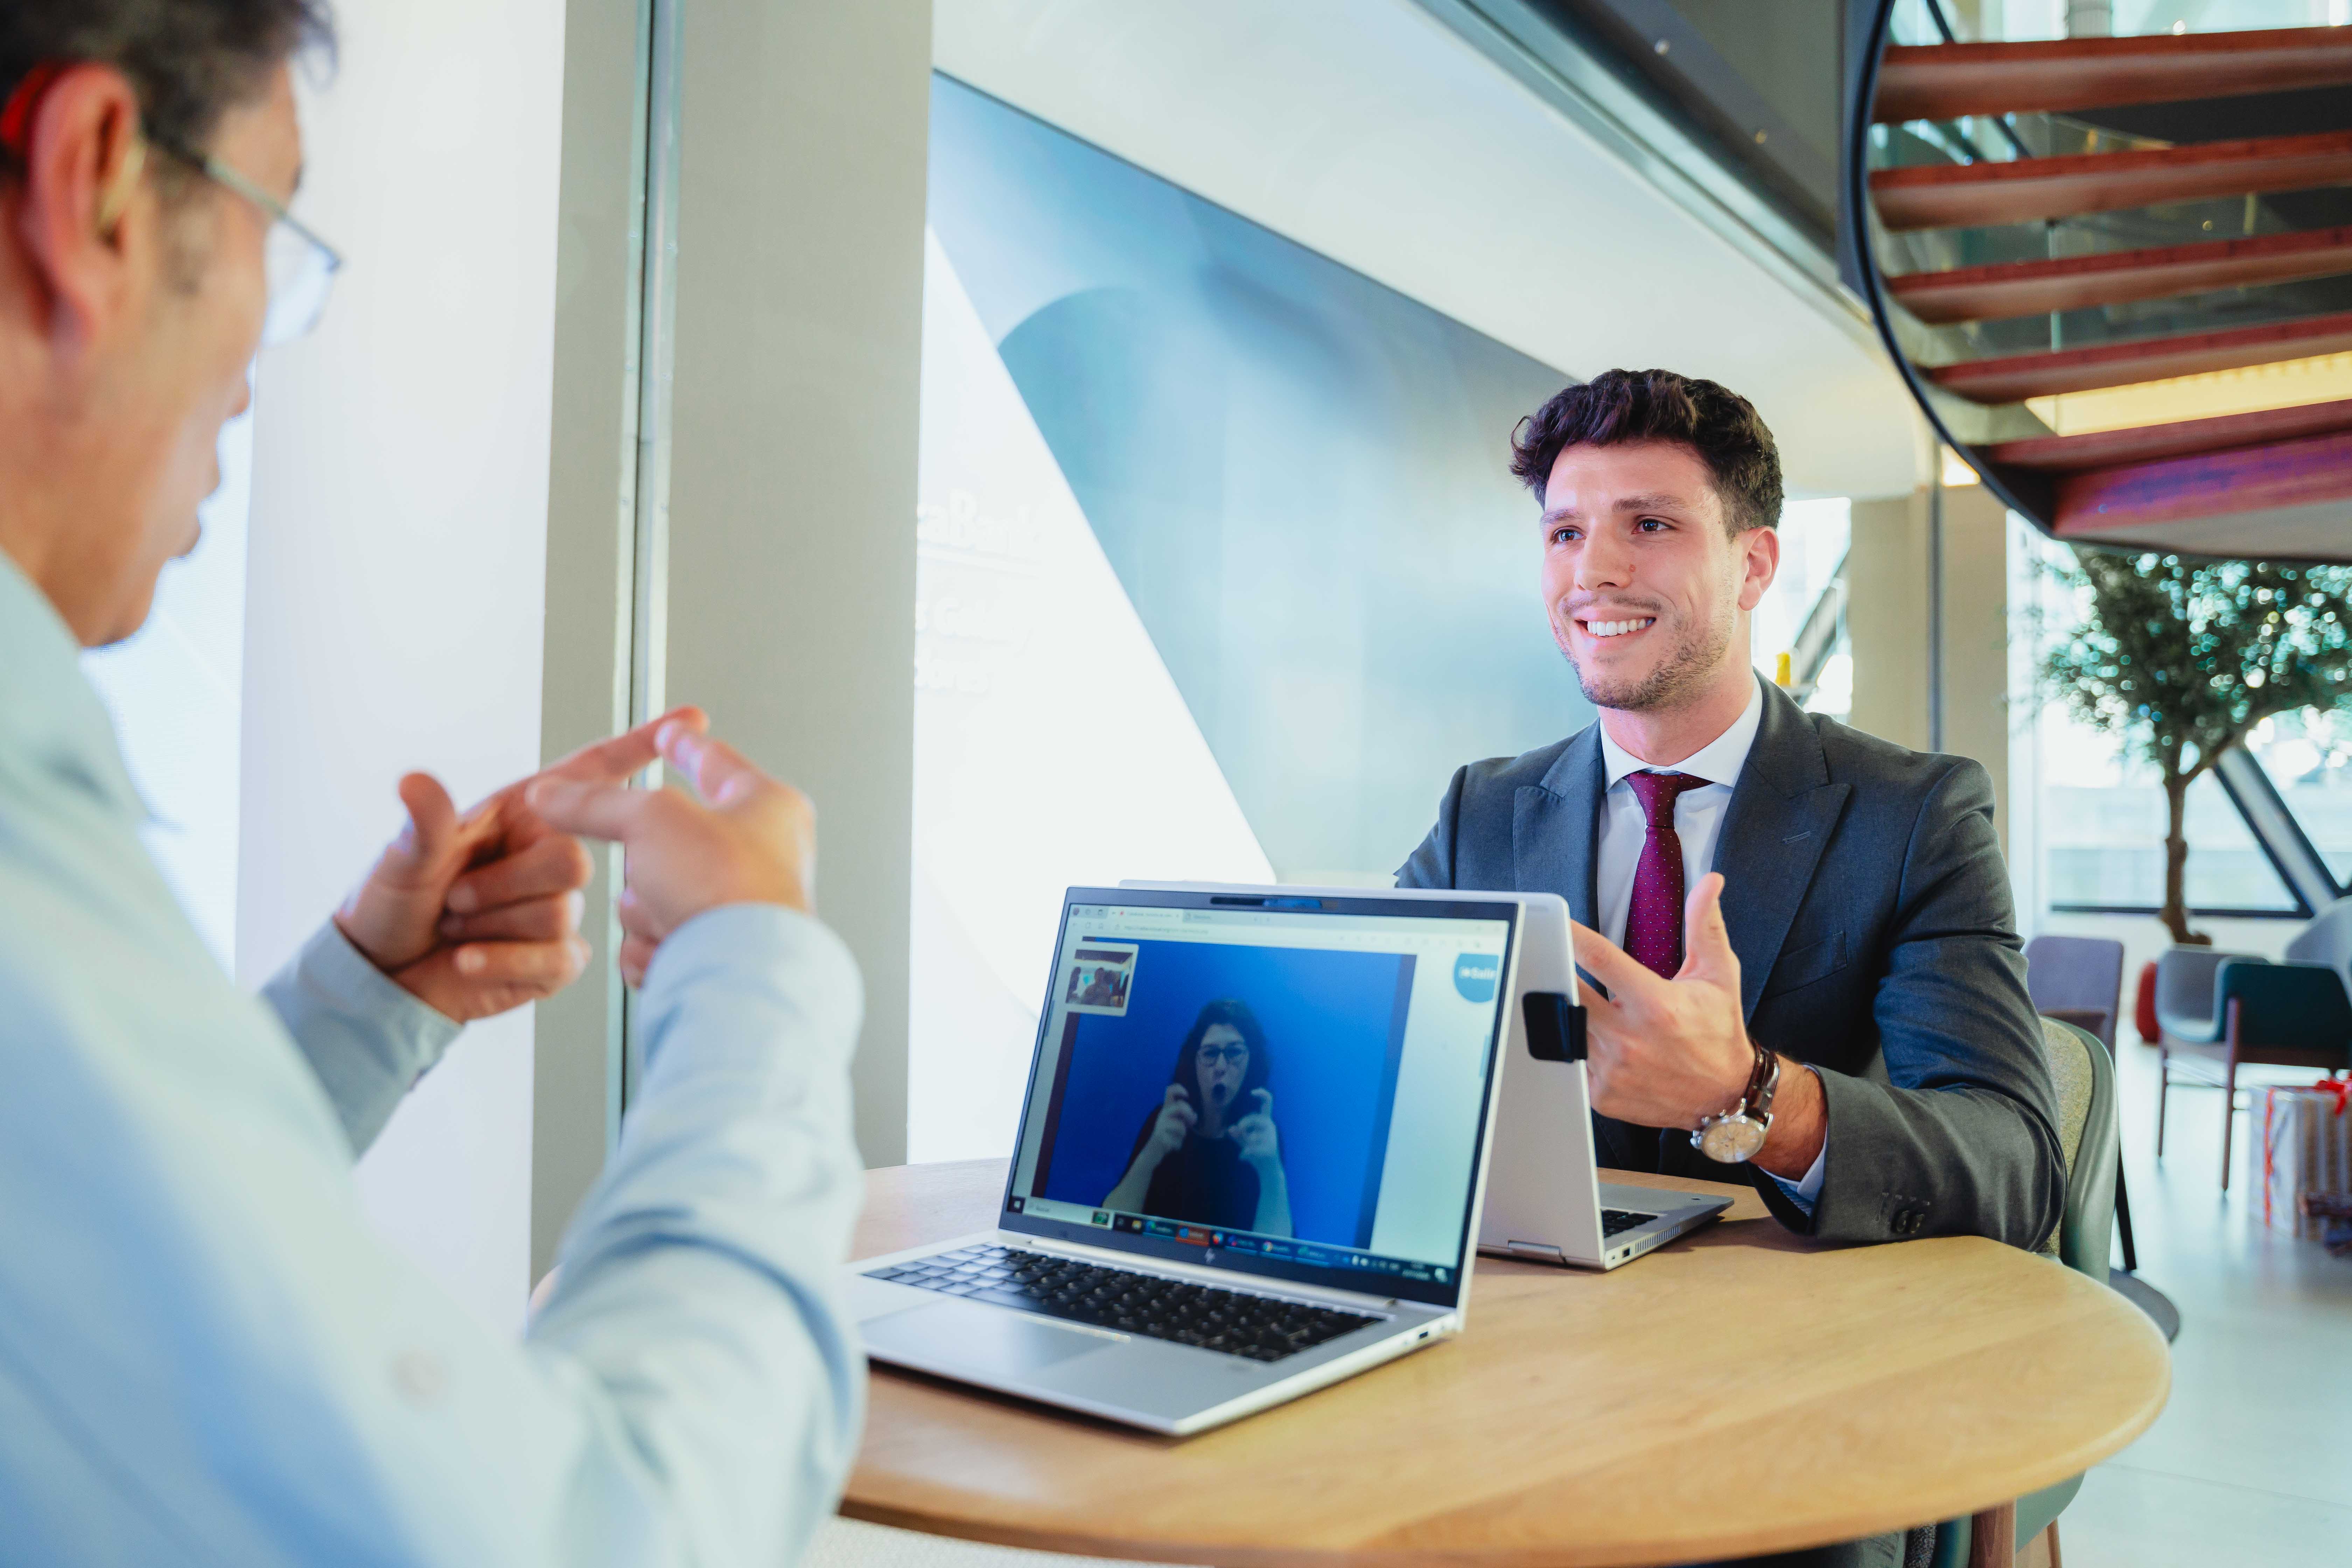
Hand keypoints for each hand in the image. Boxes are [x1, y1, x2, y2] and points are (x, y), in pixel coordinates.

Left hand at [333, 707, 706, 1021]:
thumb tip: (415, 781)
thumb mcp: (402, 859)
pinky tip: (469, 958)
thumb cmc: (392, 907)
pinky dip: (503, 962)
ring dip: (494, 923)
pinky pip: (555, 958)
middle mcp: (548, 857)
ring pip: (560, 911)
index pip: (592, 773)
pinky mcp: (559, 961)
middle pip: (572, 860)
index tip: (690, 723)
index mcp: (523, 816)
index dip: (640, 745)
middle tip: (454, 898)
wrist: (385, 980)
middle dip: (504, 884)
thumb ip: (425, 823)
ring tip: (459, 927)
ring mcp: (559, 911)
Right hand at [527, 721, 815, 986]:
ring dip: (646, 910)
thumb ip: (596, 801)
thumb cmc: (725, 887)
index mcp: (766, 807)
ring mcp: (740, 909)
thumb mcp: (650, 819)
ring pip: (654, 897)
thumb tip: (550, 794)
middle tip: (657, 872)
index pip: (713, 760)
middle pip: (665, 845)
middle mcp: (761, 856)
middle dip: (646, 865)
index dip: (682, 743)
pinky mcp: (717, 955)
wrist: (741, 974)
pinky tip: (674, 950)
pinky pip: (659, 943)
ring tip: (672, 916)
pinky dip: (655, 949)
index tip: (670, 732)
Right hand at [1146, 1084, 1196, 1159]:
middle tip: (1190, 1122)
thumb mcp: (1179, 1123)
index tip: (1186, 1095)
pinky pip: (1177, 1140)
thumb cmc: (1169, 1134)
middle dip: (1189, 1114)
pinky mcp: (1159, 1137)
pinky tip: (1173, 1146)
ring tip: (1179, 1137)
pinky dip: (1178, 1145)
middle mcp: (1162, 1114)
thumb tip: (1194, 1116)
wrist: (1153, 1150)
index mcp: (1167, 1108)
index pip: (1169, 1091)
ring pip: (1180, 1126)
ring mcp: (1160, 1125)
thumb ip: (1187, 1117)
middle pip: (1179, 1107)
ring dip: (1183, 1134)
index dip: (1179, 1089)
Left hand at [1230, 1088, 1279, 1167]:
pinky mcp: (1271, 1149)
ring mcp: (1272, 1138)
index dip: (1262, 1094)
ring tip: (1243, 1150)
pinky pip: (1253, 1149)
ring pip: (1254, 1135)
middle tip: (1238, 1131)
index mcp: (1265, 1121)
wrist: (1268, 1170)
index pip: (1267, 1103)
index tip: (1252, 1092)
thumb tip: (1231, 1128)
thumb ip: (1238, 1134)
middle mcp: (1270, 1126)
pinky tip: (1242, 1156)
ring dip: (1246, 1141)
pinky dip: (1245, 1153)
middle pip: (1255, 1118)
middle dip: (1244, 1123)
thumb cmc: (1256, 1152)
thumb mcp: (1244, 1141)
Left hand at [1568, 872, 1754, 1130]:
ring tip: (1564, 997)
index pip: (1600, 959)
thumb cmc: (1719, 1031)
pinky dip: (1574, 1046)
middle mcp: (1629, 1038)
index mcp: (1655, 1004)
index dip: (1571, 936)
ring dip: (1564, 1010)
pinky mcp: (1601, 1094)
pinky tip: (1587, 1037)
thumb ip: (1705, 925)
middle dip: (1556, 973)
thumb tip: (1710, 882)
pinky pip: (1571, 1062)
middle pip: (1570, 993)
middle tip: (1545, 959)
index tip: (1554, 922)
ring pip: (1565, 1027)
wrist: (1724, 1094)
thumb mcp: (1718, 975)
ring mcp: (1612, 1069)